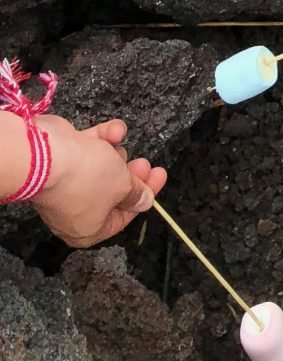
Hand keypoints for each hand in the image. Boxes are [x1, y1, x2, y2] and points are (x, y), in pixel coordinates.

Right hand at [32, 117, 164, 247]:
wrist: (45, 155)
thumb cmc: (88, 178)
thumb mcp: (122, 186)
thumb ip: (136, 193)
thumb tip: (145, 201)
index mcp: (88, 230)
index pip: (123, 217)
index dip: (144, 195)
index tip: (160, 175)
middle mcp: (75, 213)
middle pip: (112, 193)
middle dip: (131, 174)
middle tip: (145, 161)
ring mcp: (66, 187)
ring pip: (100, 169)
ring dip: (115, 154)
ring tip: (120, 146)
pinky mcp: (62, 162)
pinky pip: (88, 152)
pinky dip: (102, 139)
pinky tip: (113, 130)